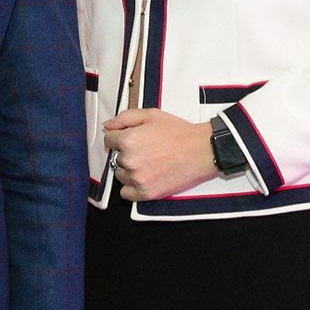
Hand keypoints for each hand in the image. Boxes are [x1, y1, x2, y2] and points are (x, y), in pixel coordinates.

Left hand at [103, 108, 221, 200]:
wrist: (201, 150)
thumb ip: (125, 118)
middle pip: (115, 158)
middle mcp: (130, 161)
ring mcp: (137, 179)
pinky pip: (126, 193)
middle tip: (144, 149)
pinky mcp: (146, 193)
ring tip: (147, 162)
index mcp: (128, 140)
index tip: (128, 139)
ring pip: (120, 175)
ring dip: (128, 169)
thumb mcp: (151, 115)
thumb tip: (108, 126)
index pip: (108, 140)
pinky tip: (143, 177)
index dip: (118, 137)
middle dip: (125, 152)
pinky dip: (131, 187)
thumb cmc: (179, 133)